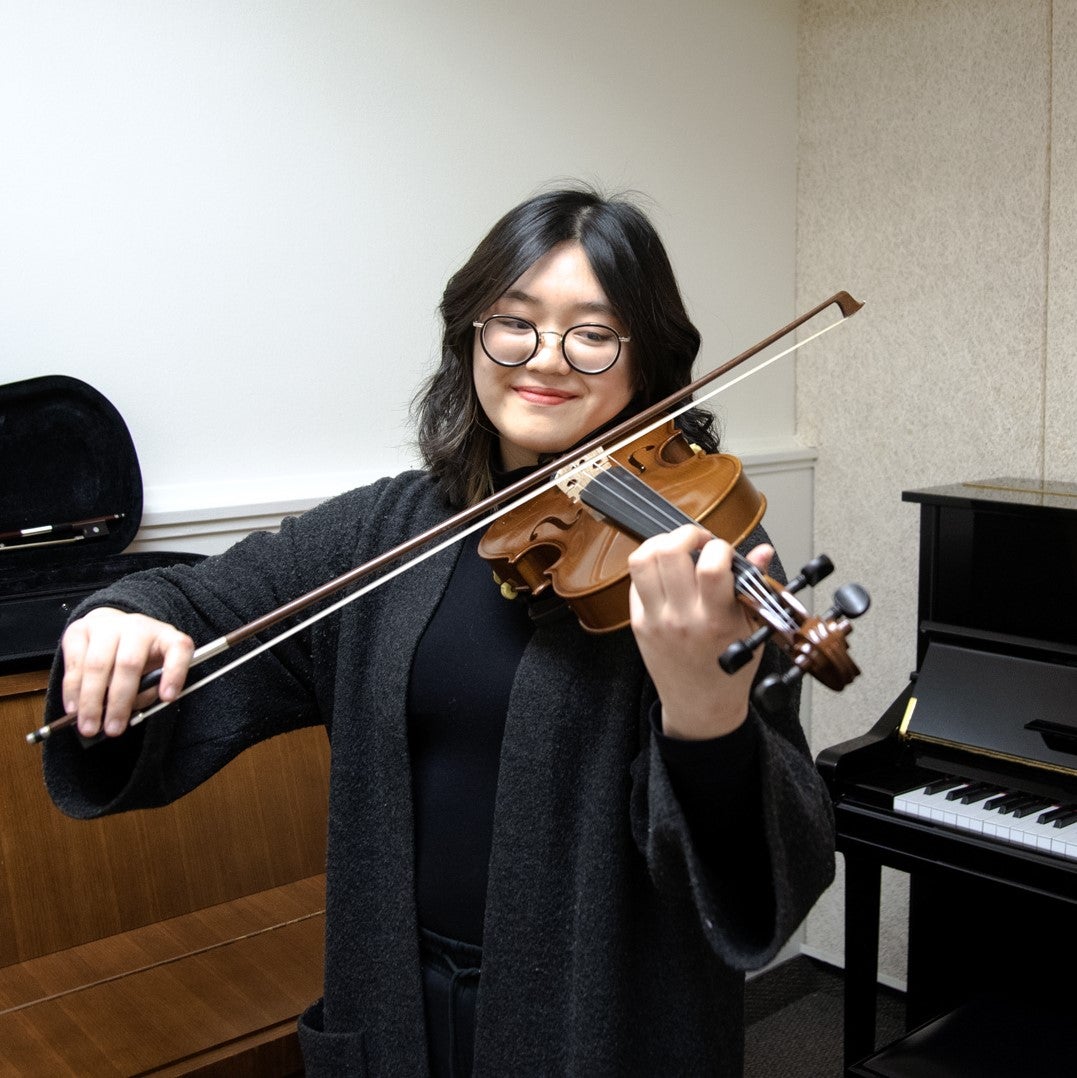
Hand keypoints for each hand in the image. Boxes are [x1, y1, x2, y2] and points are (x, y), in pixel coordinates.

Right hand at [60, 607, 193, 737]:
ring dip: (91, 700)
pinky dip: (72, 689)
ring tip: (89, 726)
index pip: (179, 648)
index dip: (175, 673)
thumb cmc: (138, 657)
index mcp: (166, 636)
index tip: (167, 698)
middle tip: (114, 729)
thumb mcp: (153, 672)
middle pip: (129, 663)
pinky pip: (74, 663)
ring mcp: (108, 625)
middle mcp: (138, 627)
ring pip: (97, 664)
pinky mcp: (80, 629)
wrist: (111, 627)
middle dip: (119, 701)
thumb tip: (126, 713)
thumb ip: (147, 691)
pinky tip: (74, 707)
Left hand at [627, 525, 772, 739]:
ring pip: (643, 561)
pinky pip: (635, 581)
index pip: (712, 567)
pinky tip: (666, 574)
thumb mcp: (752, 629)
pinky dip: (649, 568)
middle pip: (669, 553)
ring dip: (660, 544)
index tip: (724, 550)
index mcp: (717, 619)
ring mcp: (656, 620)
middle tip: (697, 540)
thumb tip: (761, 552)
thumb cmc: (729, 671)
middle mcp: (683, 617)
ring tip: (677, 549)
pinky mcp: (638, 623)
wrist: (701, 708)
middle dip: (686, 533)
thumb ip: (754, 586)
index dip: (718, 546)